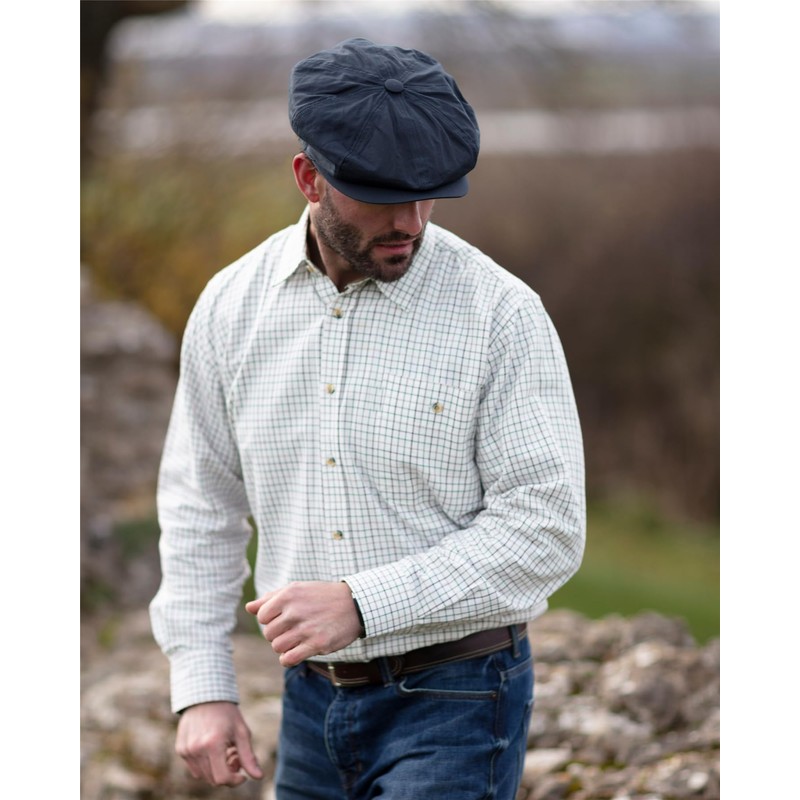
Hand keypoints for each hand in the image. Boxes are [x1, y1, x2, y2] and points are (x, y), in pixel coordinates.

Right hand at [175, 701, 262, 786]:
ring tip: (224, 751)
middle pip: (213, 779)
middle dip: (227, 773)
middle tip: (234, 756)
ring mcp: (186, 749)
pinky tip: (212, 749)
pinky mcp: (180, 749)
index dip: (235, 781)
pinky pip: (194, 768)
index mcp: (213, 744)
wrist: (205, 695)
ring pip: (203, 775)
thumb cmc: (227, 713)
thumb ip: (248, 756)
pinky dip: (205, 764)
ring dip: (216, 770)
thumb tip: (258, 776)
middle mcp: (196, 749)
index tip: (242, 774)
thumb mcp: (241, 732)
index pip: (222, 778)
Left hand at [245, 581, 362, 666]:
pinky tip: (297, 651)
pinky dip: (288, 658)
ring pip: (277, 647)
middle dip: (277, 634)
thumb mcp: (298, 589)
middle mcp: (295, 611)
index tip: (282, 619)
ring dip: (284, 647)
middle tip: (292, 630)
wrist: (354, 604)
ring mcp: (306, 628)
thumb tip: (249, 607)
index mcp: (289, 595)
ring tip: (296, 640)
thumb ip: (271, 598)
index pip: (261, 615)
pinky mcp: (316, 644)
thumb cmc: (322, 596)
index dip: (269, 620)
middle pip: (268, 633)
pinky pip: (288, 659)